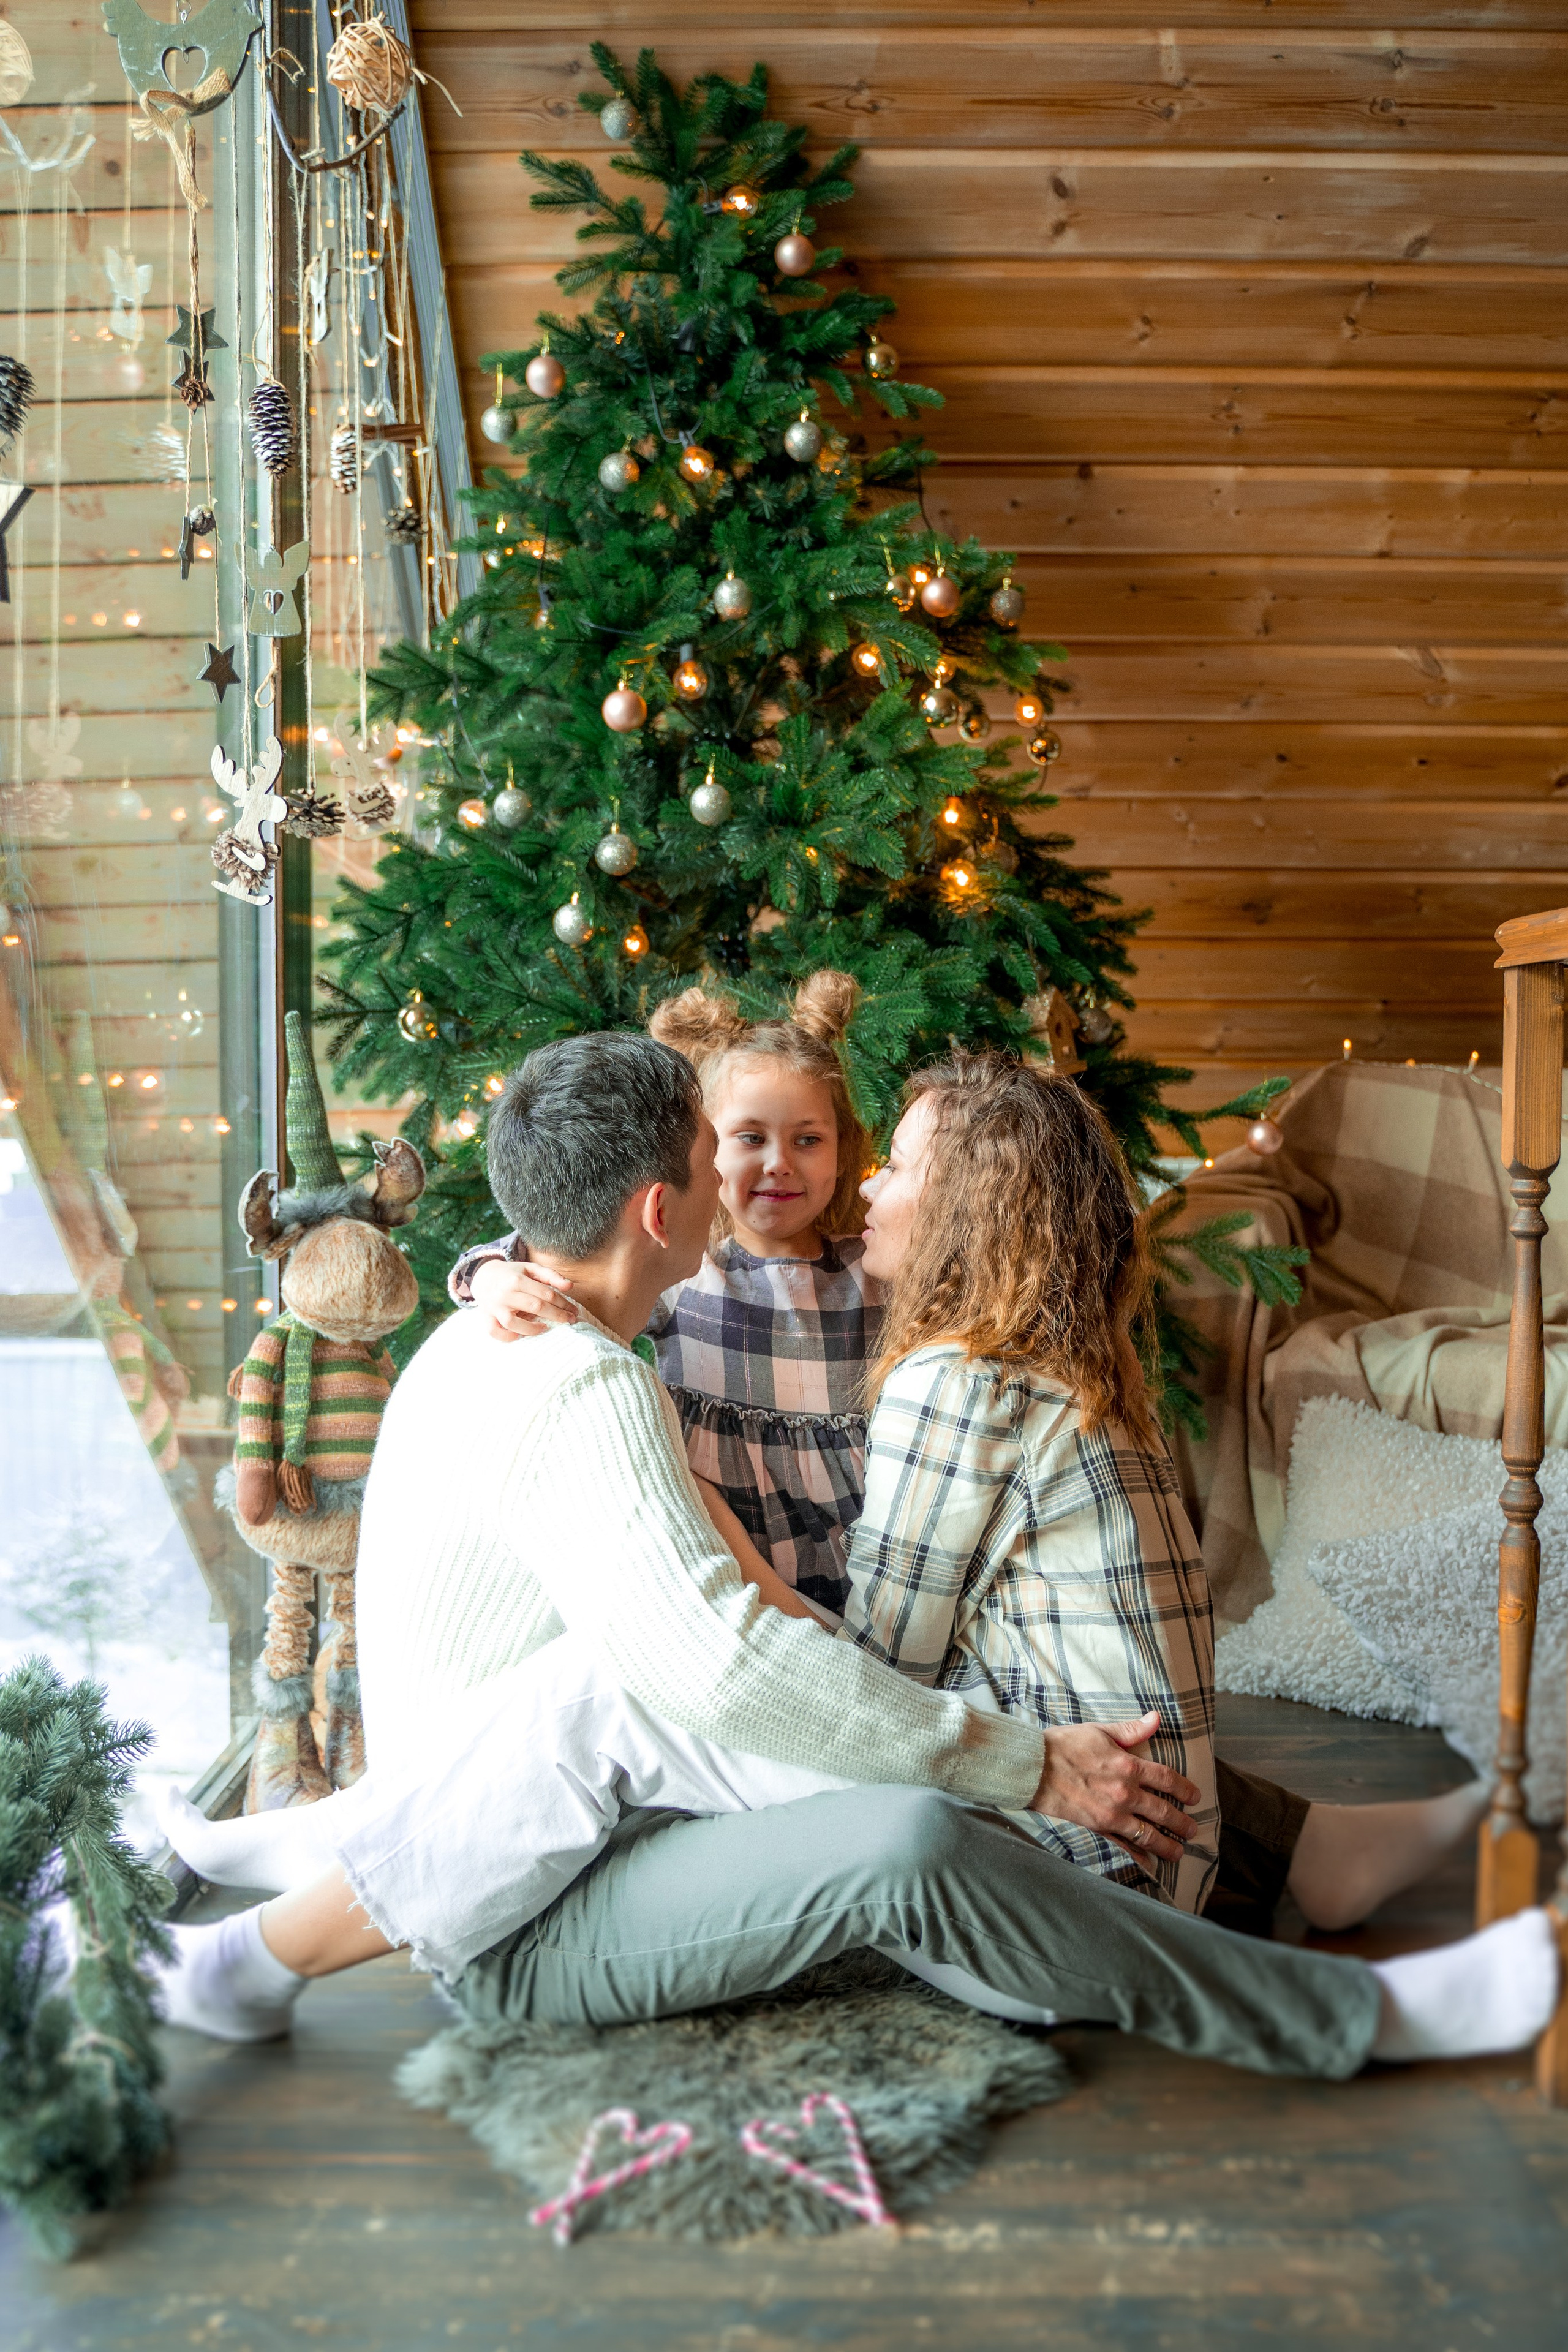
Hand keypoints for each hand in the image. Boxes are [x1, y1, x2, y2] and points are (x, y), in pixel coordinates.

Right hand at [469, 1255, 576, 1342]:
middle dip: (557, 1315)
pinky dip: (507, 1336)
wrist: (484, 1276)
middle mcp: (505, 1294)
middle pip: (535, 1307)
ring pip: (512, 1323)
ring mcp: (494, 1307)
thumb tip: (570, 1286)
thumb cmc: (512, 1274)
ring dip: (531, 1329)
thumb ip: (551, 1275)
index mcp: (517, 1280)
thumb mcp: (531, 1269)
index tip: (574, 1310)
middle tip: (570, 1320)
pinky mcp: (487, 1317)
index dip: (563, 1303)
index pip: (545, 1294)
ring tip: (545, 1327)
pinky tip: (520, 1335)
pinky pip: (494, 1332)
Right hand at [1028, 1711, 1199, 1868]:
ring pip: (1148, 1833)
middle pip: (1163, 1811)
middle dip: (1182, 1823)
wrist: (1033, 1767)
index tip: (1195, 1797)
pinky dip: (1138, 1855)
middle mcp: (1125, 1792)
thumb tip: (1156, 1718)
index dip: (1185, 1789)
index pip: (1167, 1779)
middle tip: (1193, 1831)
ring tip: (1179, 1852)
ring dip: (1167, 1844)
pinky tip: (1148, 1862)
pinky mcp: (1097, 1827)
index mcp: (1129, 1765)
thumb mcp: (1100, 1730)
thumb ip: (1131, 1729)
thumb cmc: (1064, 1745)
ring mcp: (1112, 1813)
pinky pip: (1123, 1845)